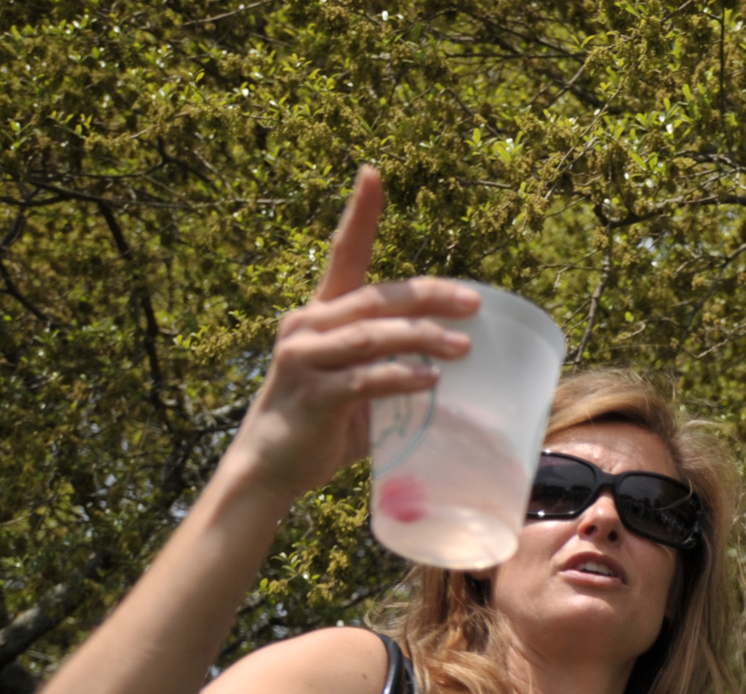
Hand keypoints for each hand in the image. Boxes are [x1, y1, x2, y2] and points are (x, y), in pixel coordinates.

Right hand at [220, 166, 478, 507]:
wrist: (272, 469)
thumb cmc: (321, 426)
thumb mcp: (357, 387)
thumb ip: (387, 366)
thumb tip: (448, 369)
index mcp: (321, 315)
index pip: (341, 254)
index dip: (358, 214)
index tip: (373, 173)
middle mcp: (308, 326)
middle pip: (376, 297)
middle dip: (428, 297)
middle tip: (472, 303)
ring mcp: (305, 358)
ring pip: (373, 336)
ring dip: (423, 339)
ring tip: (464, 347)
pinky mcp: (313, 395)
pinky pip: (365, 380)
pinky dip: (401, 378)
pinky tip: (430, 380)